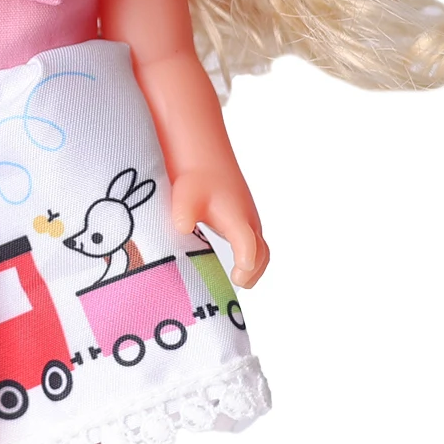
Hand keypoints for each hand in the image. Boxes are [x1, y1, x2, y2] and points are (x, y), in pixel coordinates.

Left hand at [170, 166, 268, 287]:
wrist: (205, 159)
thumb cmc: (196, 179)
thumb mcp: (185, 195)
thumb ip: (184, 212)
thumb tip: (182, 227)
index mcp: (236, 218)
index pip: (247, 244)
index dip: (245, 261)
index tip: (237, 278)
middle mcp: (248, 221)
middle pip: (261, 252)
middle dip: (253, 272)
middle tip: (238, 284)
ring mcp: (248, 222)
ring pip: (261, 250)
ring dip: (255, 268)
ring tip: (238, 282)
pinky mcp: (244, 222)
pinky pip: (254, 246)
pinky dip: (250, 260)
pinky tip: (234, 270)